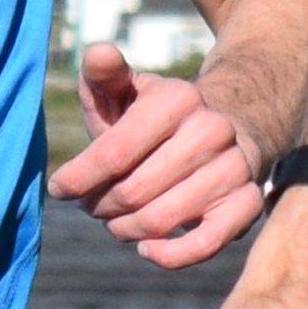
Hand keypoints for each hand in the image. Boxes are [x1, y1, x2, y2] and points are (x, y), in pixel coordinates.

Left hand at [48, 44, 270, 270]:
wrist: (229, 125)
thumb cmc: (157, 117)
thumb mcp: (127, 91)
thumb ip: (104, 76)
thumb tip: (98, 52)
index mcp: (177, 99)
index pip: (114, 151)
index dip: (78, 177)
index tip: (59, 188)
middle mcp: (211, 131)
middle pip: (133, 192)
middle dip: (100, 206)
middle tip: (92, 206)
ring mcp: (235, 168)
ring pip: (161, 220)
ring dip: (125, 230)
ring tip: (115, 222)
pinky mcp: (248, 203)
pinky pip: (206, 245)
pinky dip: (169, 256)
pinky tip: (146, 248)